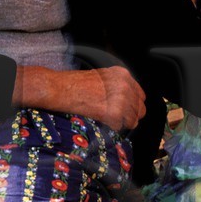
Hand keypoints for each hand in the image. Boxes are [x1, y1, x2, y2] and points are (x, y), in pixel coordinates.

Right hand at [15, 64, 145, 133]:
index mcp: (123, 74)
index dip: (134, 106)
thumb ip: (117, 86)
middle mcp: (125, 85)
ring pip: (132, 121)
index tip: (126, 111)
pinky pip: (119, 126)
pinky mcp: (112, 112)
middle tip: (117, 119)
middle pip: (140, 110)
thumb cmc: (75, 83)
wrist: (59, 88)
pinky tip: (100, 120)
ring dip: (121, 123)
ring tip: (107, 120)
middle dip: (130, 116)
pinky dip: (111, 127)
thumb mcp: (102, 77)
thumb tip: (129, 101)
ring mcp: (120, 99)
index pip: (141, 96)